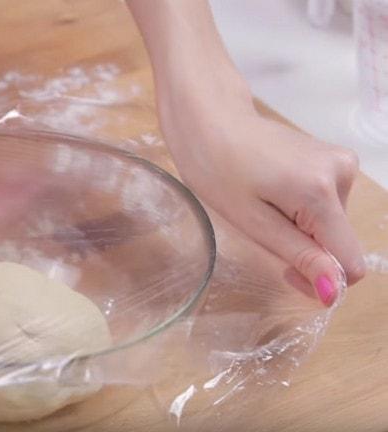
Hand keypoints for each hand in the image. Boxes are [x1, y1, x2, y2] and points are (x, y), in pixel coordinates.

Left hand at [161, 99, 364, 304]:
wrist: (210, 118)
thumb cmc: (217, 168)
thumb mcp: (253, 222)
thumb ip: (299, 256)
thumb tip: (334, 292)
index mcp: (322, 191)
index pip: (349, 261)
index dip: (321, 279)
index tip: (286, 273)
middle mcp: (342, 173)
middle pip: (339, 241)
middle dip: (305, 249)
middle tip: (262, 231)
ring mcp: (340, 162)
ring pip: (331, 223)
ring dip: (300, 228)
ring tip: (262, 204)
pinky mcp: (332, 158)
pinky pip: (325, 203)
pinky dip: (301, 210)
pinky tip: (272, 192)